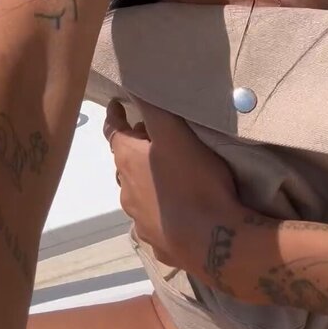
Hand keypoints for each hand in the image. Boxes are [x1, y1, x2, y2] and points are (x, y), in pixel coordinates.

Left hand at [103, 98, 240, 276]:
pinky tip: (176, 209)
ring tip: (168, 172)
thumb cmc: (193, 180)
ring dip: (147, 179)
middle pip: (125, 163)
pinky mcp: (157, 243)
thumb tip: (131, 85)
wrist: (214, 240)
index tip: (118, 105)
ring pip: (137, 193)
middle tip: (155, 136)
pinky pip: (153, 220)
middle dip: (136, 147)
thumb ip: (154, 109)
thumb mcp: (175, 134)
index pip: (113, 132)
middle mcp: (126, 191)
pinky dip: (159, 208)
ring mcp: (140, 221)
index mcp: (128, 162)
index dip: (115, 116)